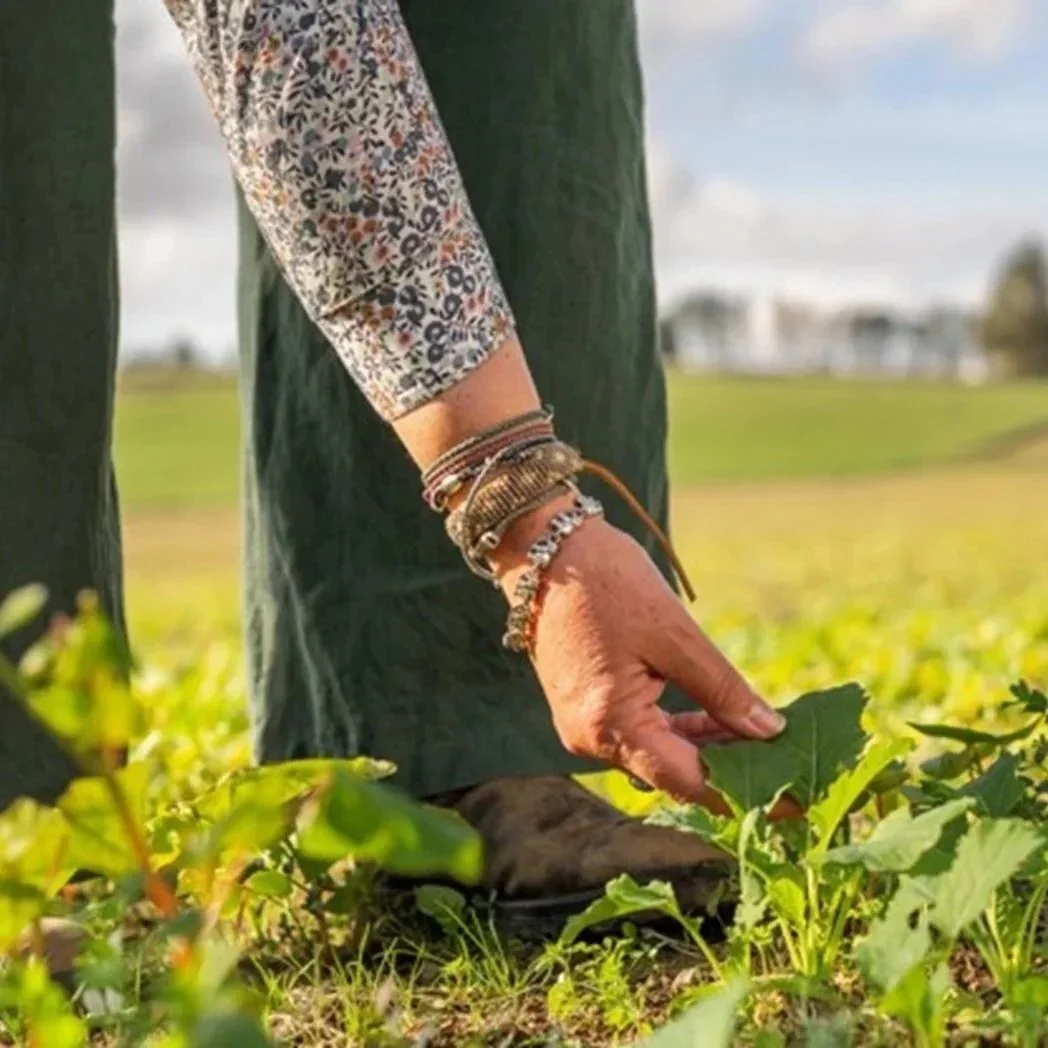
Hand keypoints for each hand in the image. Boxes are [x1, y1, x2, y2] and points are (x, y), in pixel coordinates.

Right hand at [490, 498, 786, 806]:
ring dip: (709, 749)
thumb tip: (769, 731)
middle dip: (733, 771)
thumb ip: (721, 688)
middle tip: (793, 767)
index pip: (689, 781)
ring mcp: (584, 725)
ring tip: (765, 741)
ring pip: (659, 754)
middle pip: (674, 773)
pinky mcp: (586, 708)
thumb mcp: (674, 633)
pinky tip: (720, 721)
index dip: (746, 794)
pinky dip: (680, 730)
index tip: (796, 803)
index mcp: (610, 725)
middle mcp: (590, 738)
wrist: (544, 548)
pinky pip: (641, 733)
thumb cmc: (606, 582)